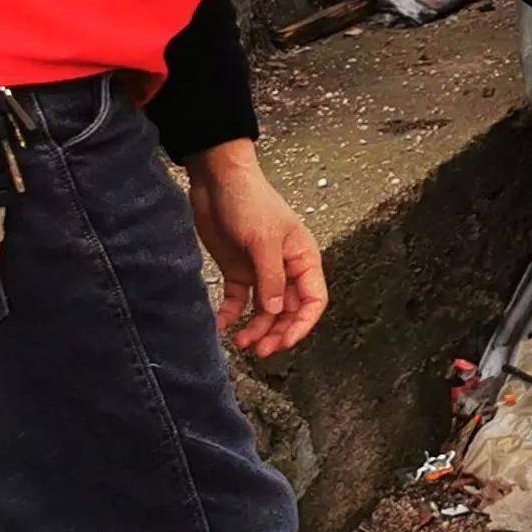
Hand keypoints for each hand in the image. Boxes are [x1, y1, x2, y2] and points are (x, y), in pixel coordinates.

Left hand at [186, 141, 328, 357]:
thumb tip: (277, 312)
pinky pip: (238, 300)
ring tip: (239, 342)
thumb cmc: (249, 202)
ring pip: (264, 310)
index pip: (314, 300)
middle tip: (259, 350)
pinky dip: (231, 314)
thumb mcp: (263, 240)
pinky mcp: (238, 270)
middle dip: (277, 332)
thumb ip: (271, 279)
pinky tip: (221, 325)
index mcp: (303, 259)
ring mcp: (261, 270)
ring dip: (255, 328)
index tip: (285, 342)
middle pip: (289, 310)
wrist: (218, 180)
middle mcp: (286, 268)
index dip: (303, 324)